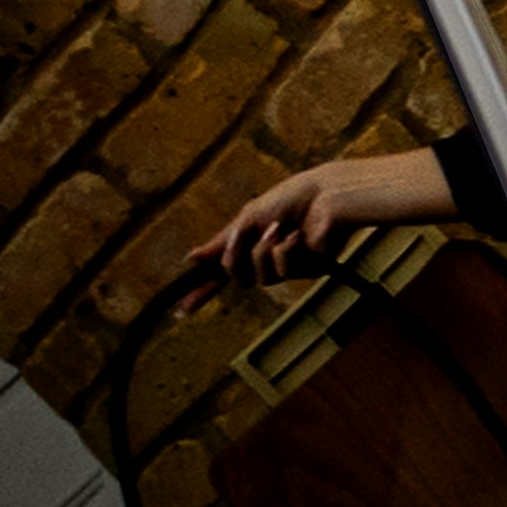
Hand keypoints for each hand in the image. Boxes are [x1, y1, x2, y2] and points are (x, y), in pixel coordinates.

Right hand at [191, 148, 445, 282]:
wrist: (326, 195)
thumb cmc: (290, 199)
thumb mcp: (248, 217)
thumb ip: (223, 241)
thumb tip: (189, 259)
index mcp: (250, 244)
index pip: (221, 273)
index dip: (201, 292)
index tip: (180, 311)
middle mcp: (267, 259)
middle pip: (236, 277)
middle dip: (234, 256)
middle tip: (242, 235)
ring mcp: (288, 267)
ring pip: (259, 276)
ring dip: (264, 250)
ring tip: (279, 228)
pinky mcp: (308, 271)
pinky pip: (283, 270)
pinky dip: (285, 251)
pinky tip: (299, 237)